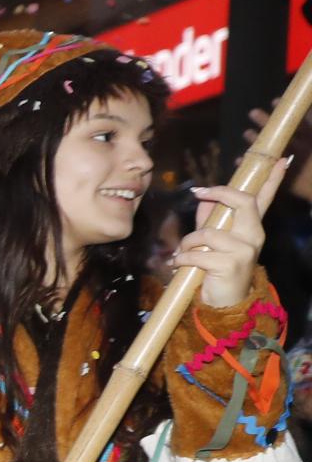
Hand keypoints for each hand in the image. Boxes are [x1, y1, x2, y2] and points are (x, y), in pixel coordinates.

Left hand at [176, 157, 287, 310]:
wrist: (225, 302)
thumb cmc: (216, 268)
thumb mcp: (213, 240)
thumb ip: (210, 218)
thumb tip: (202, 195)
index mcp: (252, 227)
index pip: (265, 199)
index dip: (273, 179)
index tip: (281, 159)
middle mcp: (254, 235)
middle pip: (243, 201)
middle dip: (220, 193)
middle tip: (200, 193)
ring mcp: (245, 249)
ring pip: (210, 232)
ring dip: (188, 241)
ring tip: (182, 252)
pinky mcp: (231, 264)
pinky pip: (198, 253)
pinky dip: (183, 257)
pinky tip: (179, 263)